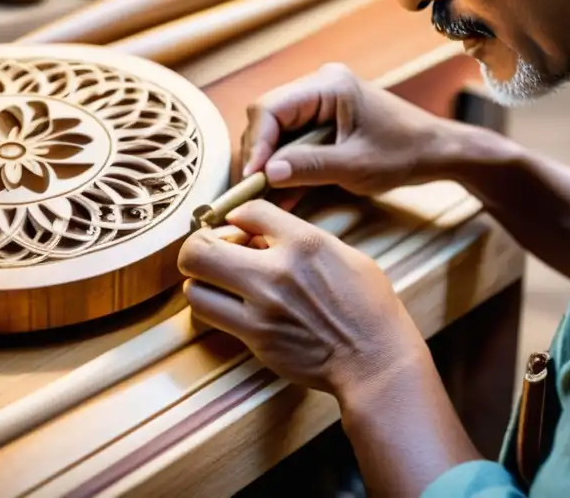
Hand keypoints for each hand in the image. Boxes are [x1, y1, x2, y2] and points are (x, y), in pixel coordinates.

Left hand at [177, 199, 425, 397]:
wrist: (375, 360)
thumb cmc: (367, 305)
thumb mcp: (342, 253)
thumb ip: (299, 237)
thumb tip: (260, 234)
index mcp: (304, 242)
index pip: (246, 210)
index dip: (237, 217)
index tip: (240, 228)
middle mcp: (277, 272)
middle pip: (199, 248)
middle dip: (199, 247)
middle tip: (213, 253)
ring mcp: (262, 309)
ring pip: (194, 287)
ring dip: (202, 281)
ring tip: (221, 283)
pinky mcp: (256, 340)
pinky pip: (212, 317)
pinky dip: (215, 308)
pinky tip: (235, 306)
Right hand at [241, 62, 448, 195]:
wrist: (435, 151)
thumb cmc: (404, 153)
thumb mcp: (355, 166)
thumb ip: (309, 166)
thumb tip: (267, 173)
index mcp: (328, 85)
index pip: (270, 108)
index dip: (256, 144)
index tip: (253, 176)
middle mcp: (319, 85)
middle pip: (268, 117)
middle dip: (259, 154)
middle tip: (254, 190)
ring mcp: (321, 101)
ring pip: (277, 131)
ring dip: (270, 163)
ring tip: (264, 197)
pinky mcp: (324, 119)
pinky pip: (294, 139)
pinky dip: (287, 165)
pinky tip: (282, 195)